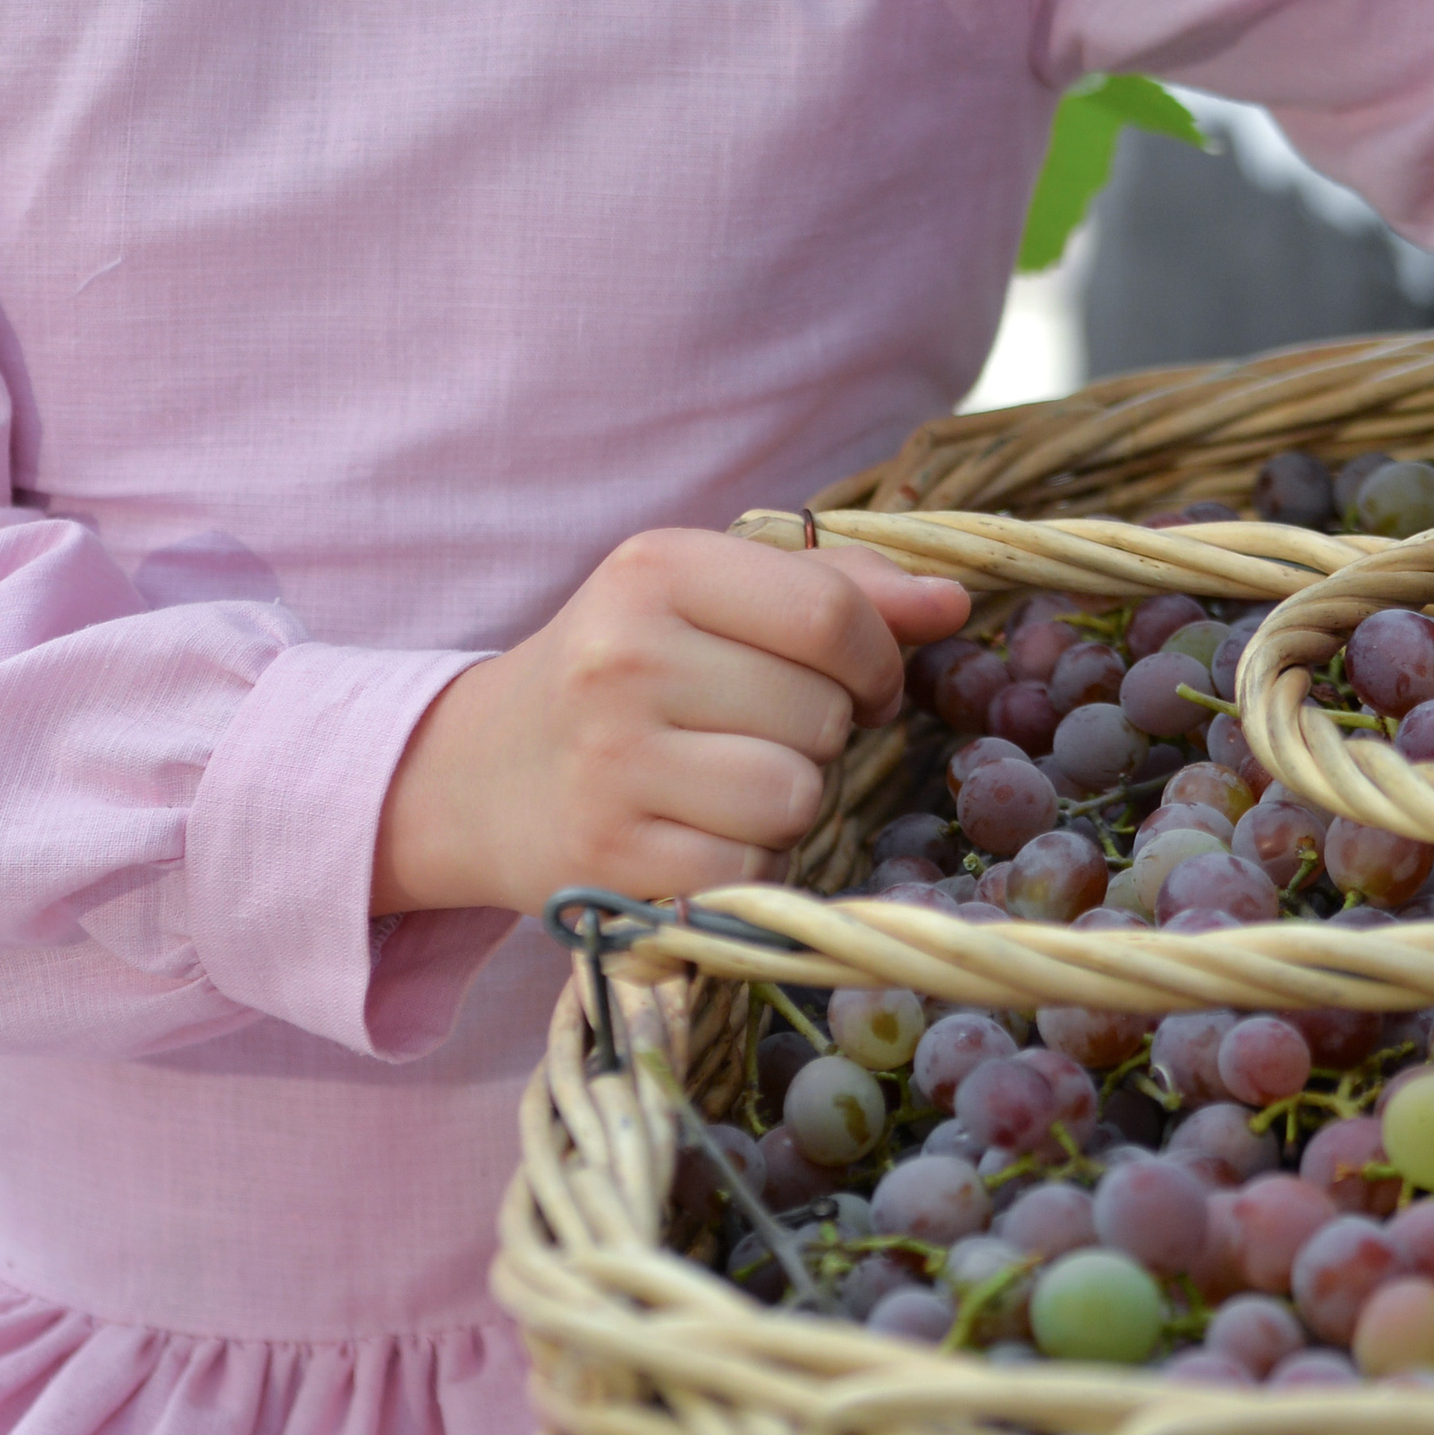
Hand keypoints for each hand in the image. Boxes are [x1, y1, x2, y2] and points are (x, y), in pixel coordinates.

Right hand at [371, 529, 969, 916]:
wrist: (478, 773)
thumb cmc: (624, 672)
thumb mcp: (709, 599)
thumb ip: (836, 590)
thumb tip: (955, 605)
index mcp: (655, 567)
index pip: (830, 611)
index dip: (877, 657)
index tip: (862, 681)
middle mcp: (625, 654)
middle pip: (822, 709)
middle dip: (822, 730)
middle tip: (757, 731)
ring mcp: (611, 761)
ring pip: (795, 793)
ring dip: (789, 801)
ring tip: (727, 782)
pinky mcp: (608, 859)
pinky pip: (750, 867)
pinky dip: (747, 861)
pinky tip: (696, 834)